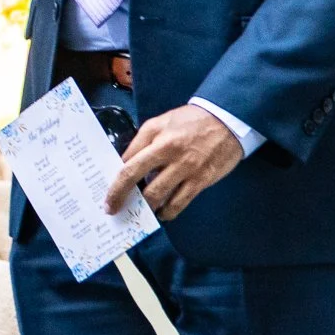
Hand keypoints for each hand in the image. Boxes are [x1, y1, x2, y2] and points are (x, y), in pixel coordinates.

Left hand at [105, 104, 243, 219]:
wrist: (226, 121)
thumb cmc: (188, 121)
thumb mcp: (158, 123)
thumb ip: (140, 142)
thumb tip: (124, 163)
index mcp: (157, 139)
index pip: (129, 165)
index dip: (116, 182)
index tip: (108, 195)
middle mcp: (171, 155)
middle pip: (140, 181)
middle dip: (122, 197)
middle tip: (113, 209)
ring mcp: (187, 170)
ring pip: (160, 196)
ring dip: (146, 208)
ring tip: (138, 213)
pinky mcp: (202, 180)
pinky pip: (181, 202)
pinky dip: (168, 212)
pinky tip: (162, 214)